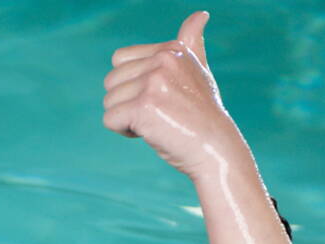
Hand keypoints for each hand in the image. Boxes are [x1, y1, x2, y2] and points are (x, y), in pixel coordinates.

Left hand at [102, 12, 243, 179]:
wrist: (215, 148)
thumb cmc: (203, 113)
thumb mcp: (199, 71)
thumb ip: (192, 43)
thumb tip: (201, 14)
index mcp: (170, 49)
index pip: (119, 60)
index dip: (131, 83)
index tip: (158, 96)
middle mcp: (162, 60)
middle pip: (111, 81)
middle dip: (126, 102)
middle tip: (158, 113)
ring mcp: (153, 82)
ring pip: (109, 101)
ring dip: (126, 118)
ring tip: (156, 123)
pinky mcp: (144, 107)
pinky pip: (110, 119)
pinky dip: (124, 131)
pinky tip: (150, 133)